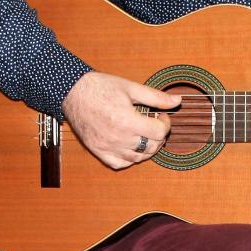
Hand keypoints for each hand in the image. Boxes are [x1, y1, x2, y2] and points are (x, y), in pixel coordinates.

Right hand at [62, 71, 180, 169]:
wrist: (73, 91)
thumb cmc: (100, 87)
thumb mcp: (130, 88)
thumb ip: (155, 97)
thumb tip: (177, 101)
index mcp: (127, 121)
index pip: (159, 133)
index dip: (166, 124)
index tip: (161, 116)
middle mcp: (118, 138)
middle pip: (151, 147)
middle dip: (159, 137)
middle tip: (155, 125)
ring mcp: (107, 147)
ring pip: (137, 158)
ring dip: (147, 149)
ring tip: (145, 135)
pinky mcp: (97, 150)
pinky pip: (119, 164)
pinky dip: (129, 159)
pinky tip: (131, 146)